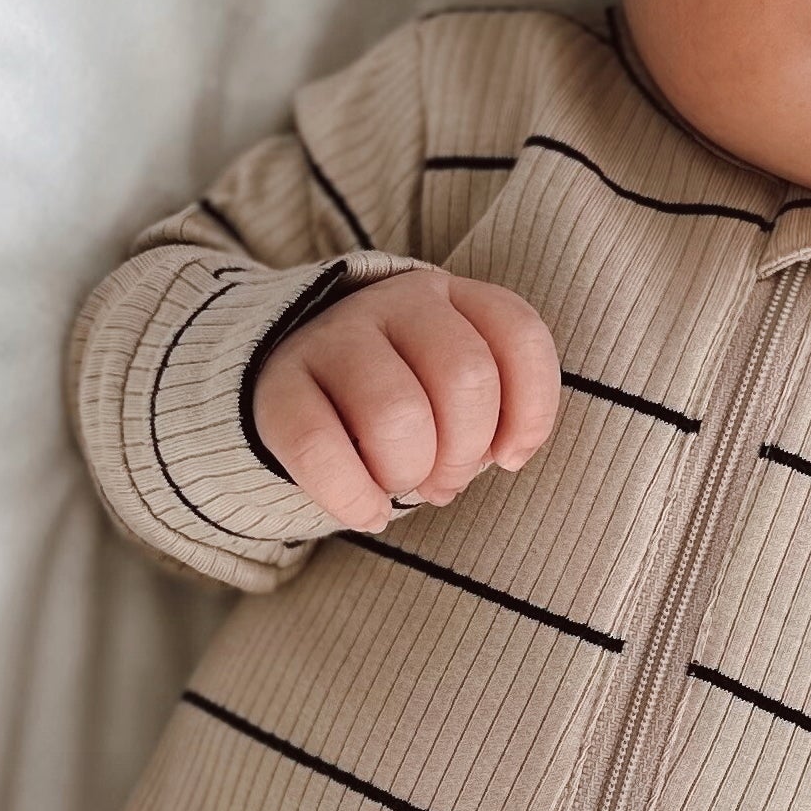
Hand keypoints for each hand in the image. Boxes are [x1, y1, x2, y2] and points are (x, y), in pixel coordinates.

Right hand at [252, 269, 561, 533]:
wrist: (299, 373)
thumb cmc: (403, 388)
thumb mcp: (453, 384)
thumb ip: (491, 409)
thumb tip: (498, 456)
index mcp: (453, 296)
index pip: (519, 335)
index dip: (530, 410)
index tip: (508, 457)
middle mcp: (398, 303)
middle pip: (465, 377)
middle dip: (465, 452)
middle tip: (443, 481)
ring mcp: (336, 337)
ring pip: (396, 413)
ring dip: (408, 473)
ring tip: (400, 484)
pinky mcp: (280, 387)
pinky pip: (319, 449)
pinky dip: (353, 498)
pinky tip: (368, 513)